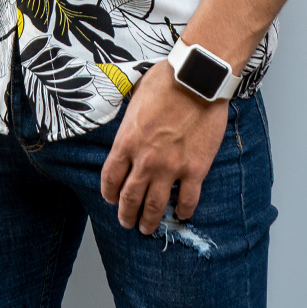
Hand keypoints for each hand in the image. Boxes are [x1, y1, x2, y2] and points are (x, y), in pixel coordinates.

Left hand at [100, 61, 229, 233]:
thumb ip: (130, 117)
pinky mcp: (195, 169)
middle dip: (126, 214)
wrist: (197, 79)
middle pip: (130, 198)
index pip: (110, 177)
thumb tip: (130, 121)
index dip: (109, 192)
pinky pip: (188, 200)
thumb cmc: (166, 80)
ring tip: (147, 228)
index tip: (111, 198)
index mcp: (127, 141)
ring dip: (149, 220)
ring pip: (155, 206)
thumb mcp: (135, 95)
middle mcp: (145, 160)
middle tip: (127, 222)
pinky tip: (181, 213)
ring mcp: (171, 167)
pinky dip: (184, 211)